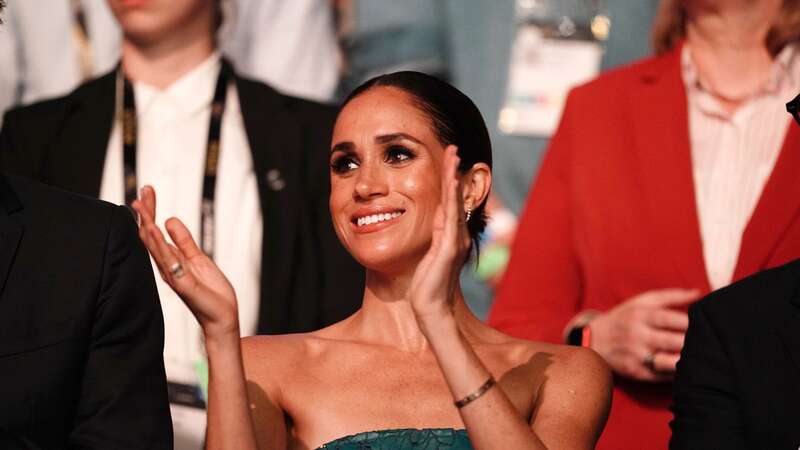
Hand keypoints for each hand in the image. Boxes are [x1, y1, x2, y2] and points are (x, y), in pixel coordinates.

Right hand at [132, 186, 239, 340]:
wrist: (222, 316)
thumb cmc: (210, 291)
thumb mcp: (198, 258)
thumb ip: (185, 241)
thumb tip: (170, 220)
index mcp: (171, 260)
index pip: (156, 232)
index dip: (151, 212)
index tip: (147, 193)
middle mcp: (167, 266)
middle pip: (150, 236)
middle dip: (146, 213)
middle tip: (142, 193)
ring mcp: (172, 275)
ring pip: (155, 246)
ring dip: (147, 225)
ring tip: (140, 206)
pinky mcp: (181, 283)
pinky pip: (168, 261)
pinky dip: (160, 245)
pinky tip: (154, 230)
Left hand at [408, 146, 470, 329]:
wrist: (430, 309)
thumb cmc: (425, 286)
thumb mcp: (427, 256)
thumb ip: (432, 238)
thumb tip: (432, 222)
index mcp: (449, 236)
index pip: (450, 202)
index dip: (450, 180)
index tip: (448, 160)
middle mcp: (456, 235)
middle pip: (456, 197)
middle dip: (454, 171)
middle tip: (454, 148)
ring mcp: (455, 240)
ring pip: (455, 202)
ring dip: (454, 178)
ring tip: (454, 157)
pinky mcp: (449, 248)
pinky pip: (451, 217)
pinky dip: (452, 198)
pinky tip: (451, 183)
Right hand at [588, 288, 698, 380]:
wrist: (593, 339)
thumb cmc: (624, 317)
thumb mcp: (641, 302)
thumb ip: (670, 296)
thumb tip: (699, 293)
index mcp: (640, 315)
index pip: (673, 319)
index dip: (693, 323)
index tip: (705, 325)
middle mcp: (637, 335)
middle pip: (675, 342)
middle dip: (695, 343)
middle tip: (709, 343)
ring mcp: (636, 356)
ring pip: (671, 362)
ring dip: (688, 360)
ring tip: (700, 357)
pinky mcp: (636, 372)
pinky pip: (664, 376)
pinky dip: (678, 373)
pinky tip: (686, 368)